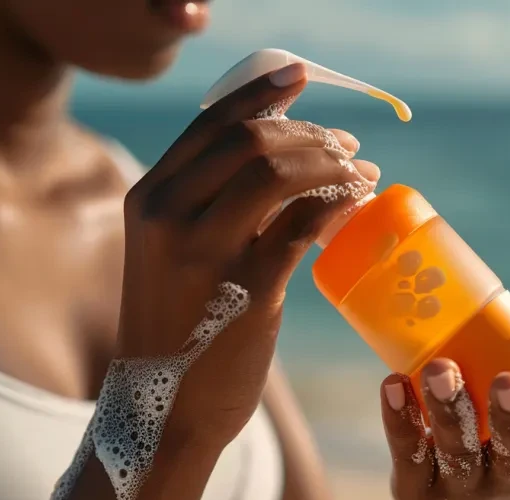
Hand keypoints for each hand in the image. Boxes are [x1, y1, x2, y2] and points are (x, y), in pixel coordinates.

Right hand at [116, 63, 378, 451]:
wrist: (164, 411)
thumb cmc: (178, 333)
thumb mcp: (170, 258)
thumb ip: (206, 207)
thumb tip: (276, 158)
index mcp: (147, 199)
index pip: (211, 125)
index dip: (262, 94)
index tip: (300, 78)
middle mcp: (168, 215)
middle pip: (250, 139)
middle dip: (309, 132)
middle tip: (348, 146)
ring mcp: (205, 251)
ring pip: (278, 171)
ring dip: (331, 163)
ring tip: (361, 173)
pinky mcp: (248, 288)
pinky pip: (305, 222)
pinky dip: (338, 203)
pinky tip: (357, 204)